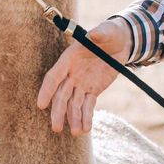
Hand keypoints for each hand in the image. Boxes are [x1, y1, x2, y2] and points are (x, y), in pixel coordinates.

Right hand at [36, 18, 130, 134]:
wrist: (122, 42)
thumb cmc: (111, 33)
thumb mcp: (107, 31)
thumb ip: (101, 33)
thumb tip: (96, 34)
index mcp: (70, 58)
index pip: (55, 76)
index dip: (47, 90)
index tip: (41, 105)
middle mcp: (72, 73)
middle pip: (61, 95)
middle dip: (58, 111)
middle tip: (56, 128)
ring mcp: (82, 83)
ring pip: (74, 104)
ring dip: (73, 118)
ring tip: (77, 133)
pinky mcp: (93, 90)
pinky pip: (88, 106)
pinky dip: (86, 117)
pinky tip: (86, 129)